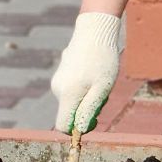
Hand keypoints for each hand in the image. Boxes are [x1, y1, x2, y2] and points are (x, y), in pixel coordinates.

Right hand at [50, 12, 124, 133]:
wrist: (94, 31)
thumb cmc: (102, 61)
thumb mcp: (102, 89)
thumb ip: (89, 110)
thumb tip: (80, 130)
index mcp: (66, 95)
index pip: (63, 126)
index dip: (78, 129)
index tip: (95, 119)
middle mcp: (57, 89)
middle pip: (70, 112)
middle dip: (87, 110)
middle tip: (103, 94)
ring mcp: (58, 80)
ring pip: (72, 101)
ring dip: (87, 98)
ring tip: (99, 81)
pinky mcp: (61, 73)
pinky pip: (72, 90)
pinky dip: (83, 88)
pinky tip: (93, 72)